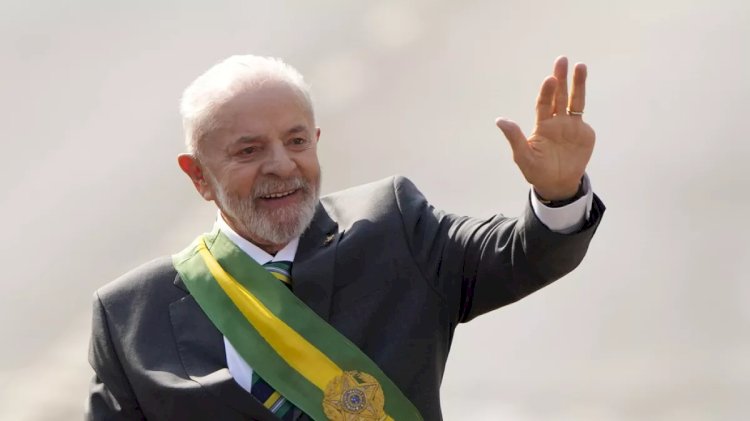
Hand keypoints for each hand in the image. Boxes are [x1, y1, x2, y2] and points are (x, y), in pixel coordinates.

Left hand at [496, 56, 594, 200]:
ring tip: (580, 66)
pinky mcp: (584, 133)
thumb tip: (499, 120)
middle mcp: (556, 121)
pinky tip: (582, 90)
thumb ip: (514, 137)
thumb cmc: (537, 170)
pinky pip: (583, 118)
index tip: (550, 79)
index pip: (544, 104)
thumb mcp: (523, 156)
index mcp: (542, 125)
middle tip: (562, 60)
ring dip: (578, 84)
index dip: (547, 91)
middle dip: (561, 78)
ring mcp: (571, 126)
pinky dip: (582, 104)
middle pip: (559, 96)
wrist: (557, 184)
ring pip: (574, 101)